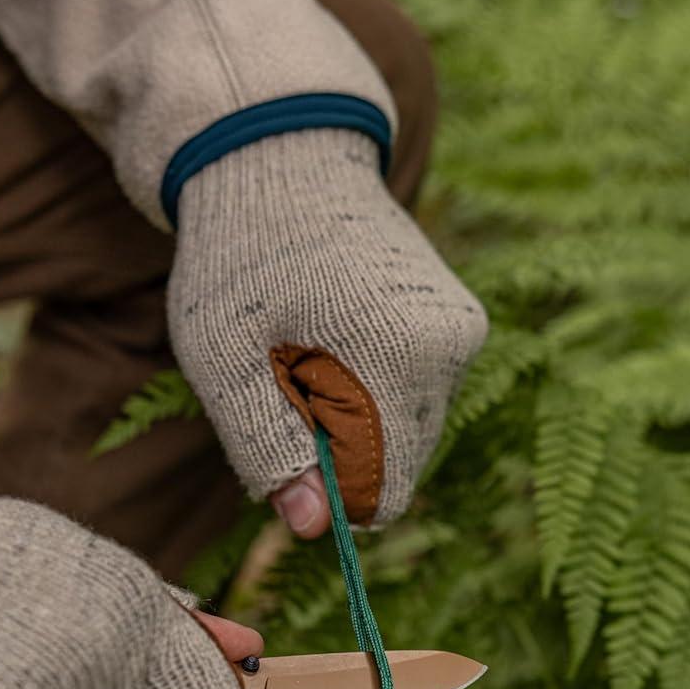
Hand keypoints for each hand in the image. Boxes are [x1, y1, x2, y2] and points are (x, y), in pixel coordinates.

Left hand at [167, 129, 488, 536]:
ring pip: (408, 432)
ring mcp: (463, 333)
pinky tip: (336, 341)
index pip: (380, 491)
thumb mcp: (226, 363)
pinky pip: (418, 395)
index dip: (323, 493)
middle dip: (338, 452)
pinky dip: (373, 390)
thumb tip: (311, 528)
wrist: (280, 159)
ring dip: (354, 421)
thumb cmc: (238, 261)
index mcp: (398, 356)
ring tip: (308, 356)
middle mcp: (451, 348)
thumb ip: (268, 449)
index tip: (278, 445)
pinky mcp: (460, 322)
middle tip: (284, 387)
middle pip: (398, 465)